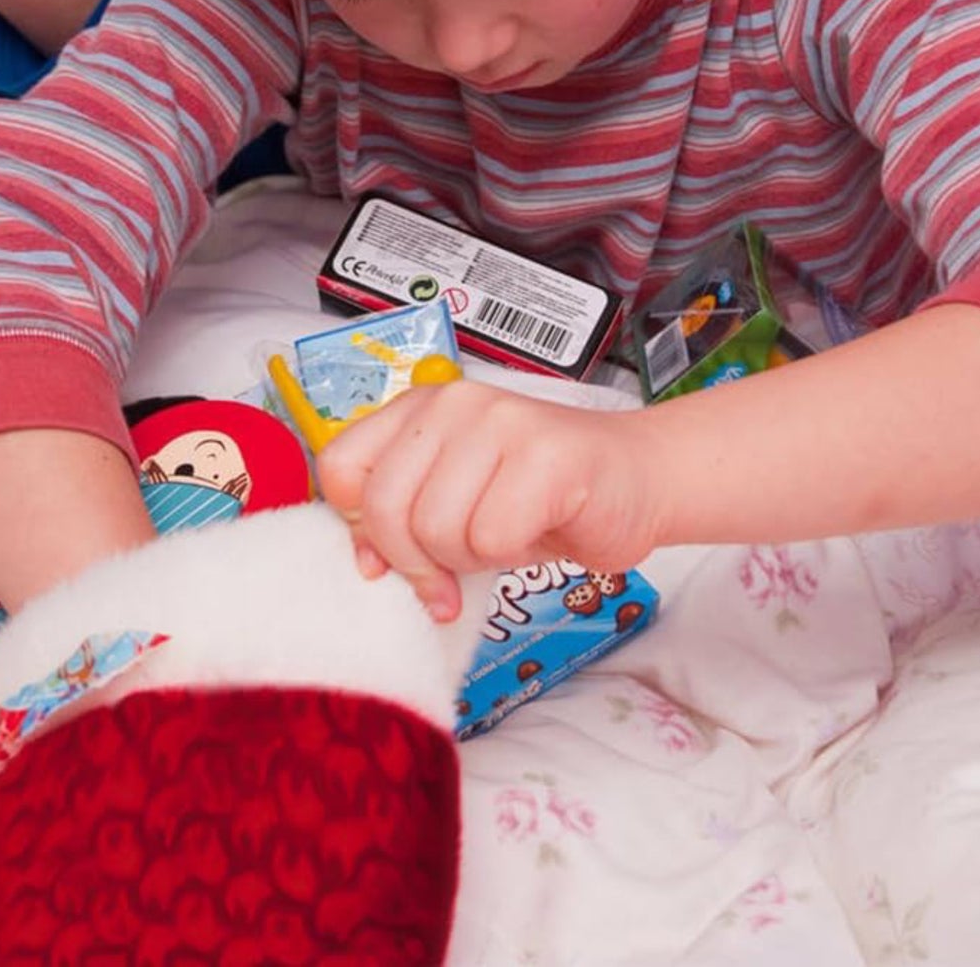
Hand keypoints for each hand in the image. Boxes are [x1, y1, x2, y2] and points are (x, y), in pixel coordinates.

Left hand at [316, 379, 662, 620]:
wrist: (639, 480)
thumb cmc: (542, 497)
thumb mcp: (456, 498)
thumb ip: (404, 514)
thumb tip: (365, 562)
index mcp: (420, 408)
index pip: (340, 468)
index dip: (359, 527)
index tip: (390, 557)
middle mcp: (454, 403)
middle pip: (386, 507)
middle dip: (417, 561)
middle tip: (451, 575)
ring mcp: (501, 422)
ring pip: (439, 528)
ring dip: (471, 558)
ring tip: (506, 537)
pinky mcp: (547, 455)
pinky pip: (493, 537)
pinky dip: (513, 555)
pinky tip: (537, 533)